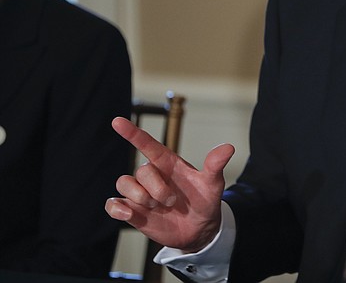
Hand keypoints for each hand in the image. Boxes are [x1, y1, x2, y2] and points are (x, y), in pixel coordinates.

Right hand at [105, 117, 234, 251]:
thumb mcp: (213, 184)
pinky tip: (129, 214)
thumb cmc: (204, 201)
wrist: (199, 229)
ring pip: (123, 184)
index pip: (147, 144)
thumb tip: (229, 147)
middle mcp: (152, 175)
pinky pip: (111, 204)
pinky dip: (117, 208)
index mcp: (168, 163)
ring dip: (139, 197)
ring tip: (157, 208)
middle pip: (141, 171)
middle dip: (156, 188)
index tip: (117, 121)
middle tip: (171, 200)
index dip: (132, 132)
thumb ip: (215, 165)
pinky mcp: (132, 210)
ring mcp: (140, 192)